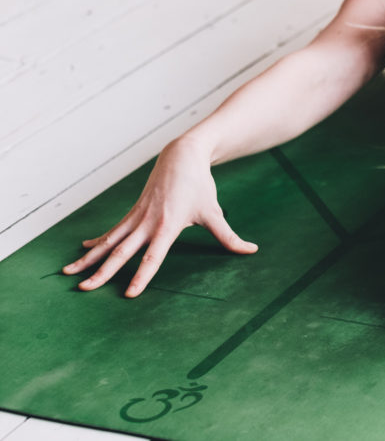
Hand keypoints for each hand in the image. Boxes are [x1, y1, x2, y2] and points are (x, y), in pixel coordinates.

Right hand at [62, 136, 256, 296]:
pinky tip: (83, 249)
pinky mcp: (133, 211)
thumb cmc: (200, 186)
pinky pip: (113, 230)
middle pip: (121, 252)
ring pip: (109, 241)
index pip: (153, 257)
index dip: (141, 276)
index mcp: (167, 226)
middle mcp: (147, 223)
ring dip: (89, 258)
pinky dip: (98, 241)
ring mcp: (137, 216)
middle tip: (84, 289)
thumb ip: (229, 237)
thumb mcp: (215, 213)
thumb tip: (251, 251)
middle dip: (102, 272)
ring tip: (69, 273)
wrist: (183, 156)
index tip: (128, 294)